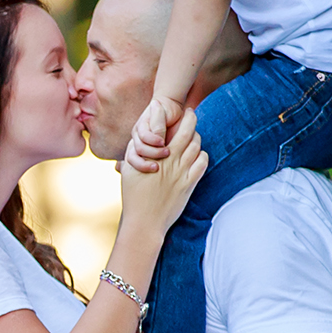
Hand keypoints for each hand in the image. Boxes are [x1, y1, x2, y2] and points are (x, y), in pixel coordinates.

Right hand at [118, 106, 207, 234]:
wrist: (145, 221)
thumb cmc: (133, 196)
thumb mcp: (129, 170)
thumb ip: (134, 153)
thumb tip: (138, 141)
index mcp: (156, 156)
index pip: (171, 129)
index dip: (178, 117)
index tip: (180, 111)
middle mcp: (172, 161)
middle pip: (188, 133)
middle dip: (191, 119)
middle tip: (191, 113)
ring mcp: (183, 173)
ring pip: (197, 146)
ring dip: (196, 138)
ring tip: (193, 135)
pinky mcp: (190, 184)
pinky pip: (202, 163)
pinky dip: (202, 156)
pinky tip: (197, 156)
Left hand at [124, 95, 182, 173]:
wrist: (170, 106)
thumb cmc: (173, 130)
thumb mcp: (171, 148)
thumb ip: (168, 161)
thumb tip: (168, 181)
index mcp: (139, 151)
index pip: (132, 167)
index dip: (141, 172)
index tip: (152, 178)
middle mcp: (136, 141)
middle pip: (132, 158)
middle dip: (143, 165)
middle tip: (157, 168)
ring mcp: (138, 132)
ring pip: (138, 147)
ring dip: (152, 152)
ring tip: (165, 153)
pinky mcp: (143, 122)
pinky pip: (144, 134)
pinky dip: (153, 139)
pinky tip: (162, 142)